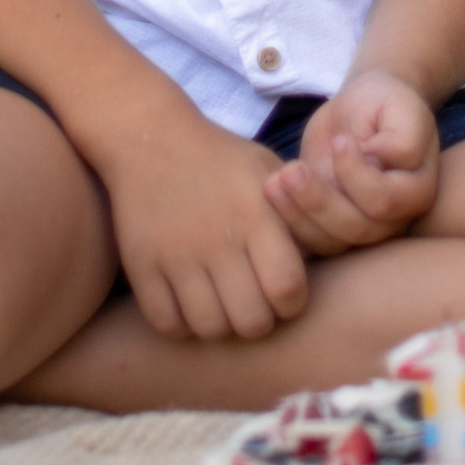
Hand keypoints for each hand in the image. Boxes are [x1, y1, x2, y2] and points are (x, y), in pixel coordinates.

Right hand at [104, 111, 310, 341]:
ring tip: (220, 303)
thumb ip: (297, 217)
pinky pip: (168, 322)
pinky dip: (181, 323)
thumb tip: (321, 264)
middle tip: (250, 302)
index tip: (282, 293)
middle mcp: (218, 238)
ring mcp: (177, 253)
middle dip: (258, 320)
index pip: (288, 290)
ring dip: (220, 324)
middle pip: (252, 321)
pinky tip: (187, 302)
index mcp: (255, 215)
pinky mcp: (142, 264)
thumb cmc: (220, 160)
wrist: (149, 136)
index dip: (291, 303)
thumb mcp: (268, 171)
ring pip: (210, 328)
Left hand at [263, 71, 441, 257]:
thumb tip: (378, 164)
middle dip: (318, 201)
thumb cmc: (384, 103)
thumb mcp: (401, 107)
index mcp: (416, 190)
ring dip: (297, 214)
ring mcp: (360, 227)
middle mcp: (393, 219)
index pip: (383, 200)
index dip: (355, 175)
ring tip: (274, 181)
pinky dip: (287, 220)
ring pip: (330, 241)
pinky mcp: (330, 225)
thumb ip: (402, 138)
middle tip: (291, 170)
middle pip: (355, 228)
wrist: (362, 110)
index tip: (339, 140)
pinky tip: (270, 189)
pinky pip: (310, 239)